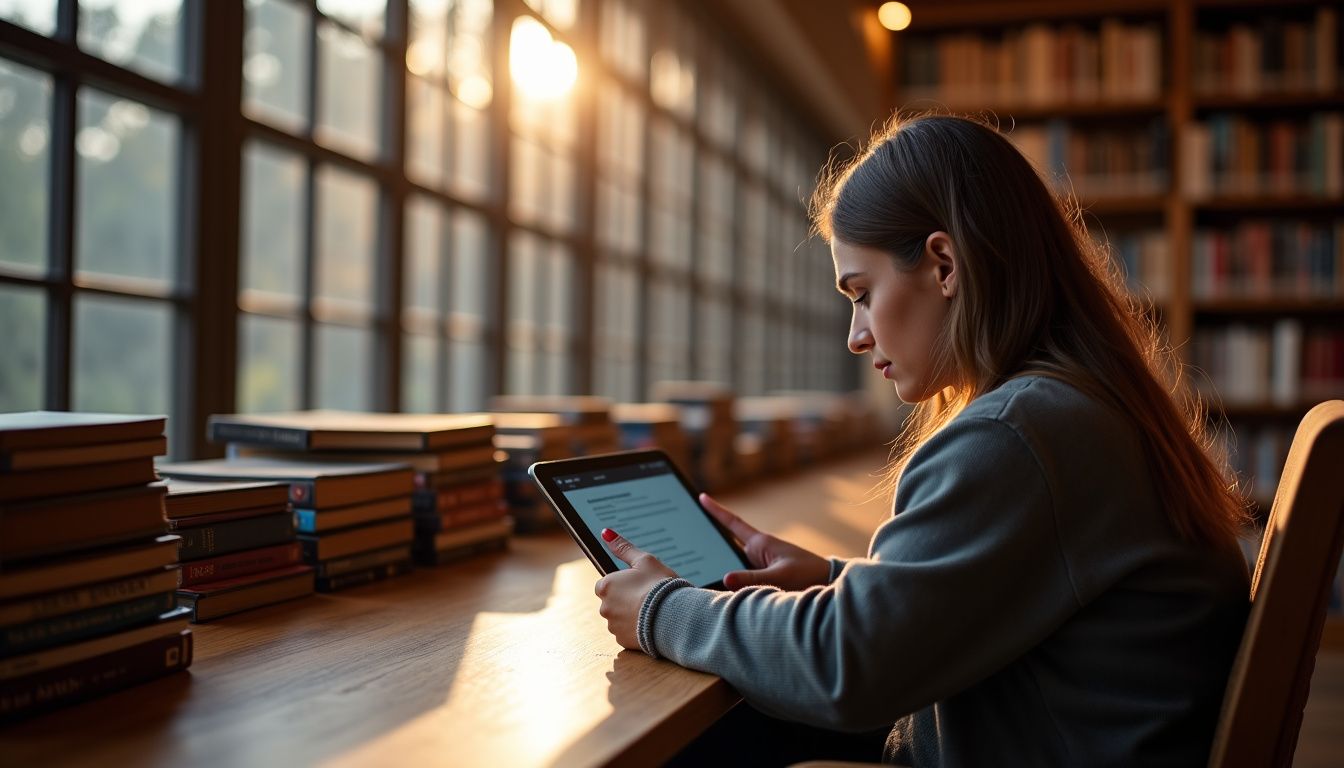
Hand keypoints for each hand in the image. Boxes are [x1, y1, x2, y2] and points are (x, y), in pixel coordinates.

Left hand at [594, 529, 677, 650]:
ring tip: (651, 610)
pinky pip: (627, 633)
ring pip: (619, 618)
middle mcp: (604, 607)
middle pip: (612, 602)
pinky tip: (650, 623)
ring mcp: (613, 626)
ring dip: (631, 615)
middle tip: (646, 596)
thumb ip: (623, 548)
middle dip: (625, 600)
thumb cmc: (659, 585)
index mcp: (606, 586)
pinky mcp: (623, 641)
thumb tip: (606, 533)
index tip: (636, 584)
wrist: (674, 616)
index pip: (605, 584)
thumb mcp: (644, 561)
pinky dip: (636, 629)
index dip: (621, 583)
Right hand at [700, 493, 830, 590]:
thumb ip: (753, 578)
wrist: (828, 584)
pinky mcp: (764, 578)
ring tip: (698, 575)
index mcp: (760, 543)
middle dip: (707, 547)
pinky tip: (719, 595)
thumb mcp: (780, 576)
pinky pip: (741, 579)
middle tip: (685, 541)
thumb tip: (725, 579)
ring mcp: (759, 565)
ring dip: (719, 571)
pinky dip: (731, 585)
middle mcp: (757, 552)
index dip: (716, 511)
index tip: (701, 497)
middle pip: (725, 548)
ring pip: (731, 567)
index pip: (733, 524)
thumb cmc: (809, 575)